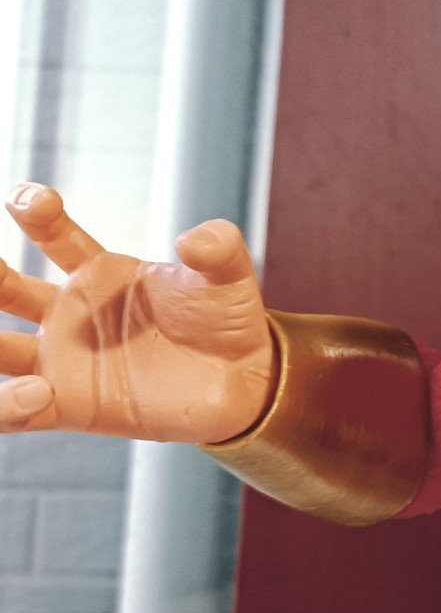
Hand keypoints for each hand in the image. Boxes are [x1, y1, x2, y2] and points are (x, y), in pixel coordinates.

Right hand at [0, 183, 273, 442]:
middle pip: (3, 287)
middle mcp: (69, 315)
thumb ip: (219, 249)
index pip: (53, 236)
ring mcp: (64, 362)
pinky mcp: (70, 408)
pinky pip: (17, 412)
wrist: (246, 384)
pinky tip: (36, 392)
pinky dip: (9, 405)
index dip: (37, 213)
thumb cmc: (228, 322)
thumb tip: (198, 239)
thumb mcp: (228, 277)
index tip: (29, 200)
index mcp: (98, 274)